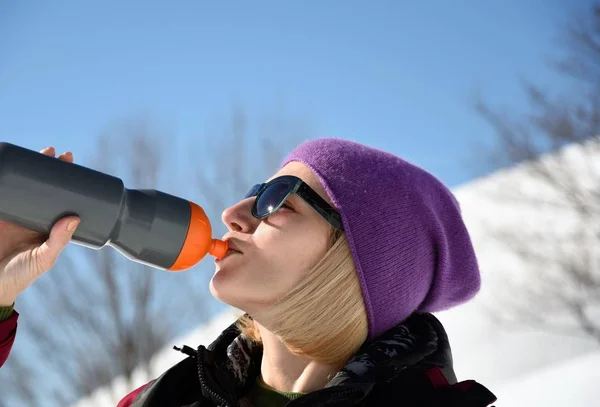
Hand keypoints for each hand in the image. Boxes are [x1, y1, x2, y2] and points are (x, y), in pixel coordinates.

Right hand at [0, 146, 79, 305]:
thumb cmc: (20, 276)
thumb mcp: (43, 259)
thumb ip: (58, 241)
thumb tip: (74, 218)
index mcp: (46, 224)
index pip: (59, 197)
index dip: (66, 181)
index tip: (72, 164)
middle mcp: (31, 215)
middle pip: (41, 186)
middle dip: (49, 168)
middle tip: (57, 153)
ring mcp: (12, 213)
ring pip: (21, 185)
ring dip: (28, 168)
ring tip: (40, 152)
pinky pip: (1, 191)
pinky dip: (3, 178)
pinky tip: (7, 164)